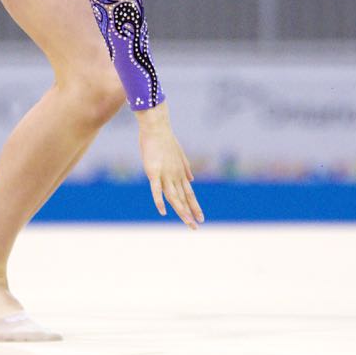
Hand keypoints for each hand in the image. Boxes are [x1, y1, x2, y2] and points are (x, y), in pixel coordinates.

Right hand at [135, 101, 204, 227]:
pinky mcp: (154, 171)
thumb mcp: (179, 155)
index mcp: (181, 173)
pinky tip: (163, 212)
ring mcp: (165, 174)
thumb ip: (186, 168)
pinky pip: (156, 189)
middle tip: (197, 227)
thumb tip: (192, 180)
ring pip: (174, 197)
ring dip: (181, 211)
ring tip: (188, 223)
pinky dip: (159, 201)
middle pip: (184, 198)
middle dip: (190, 213)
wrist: (157, 127)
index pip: (190, 194)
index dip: (195, 206)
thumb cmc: (165, 141)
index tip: (201, 218)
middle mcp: (175, 176)